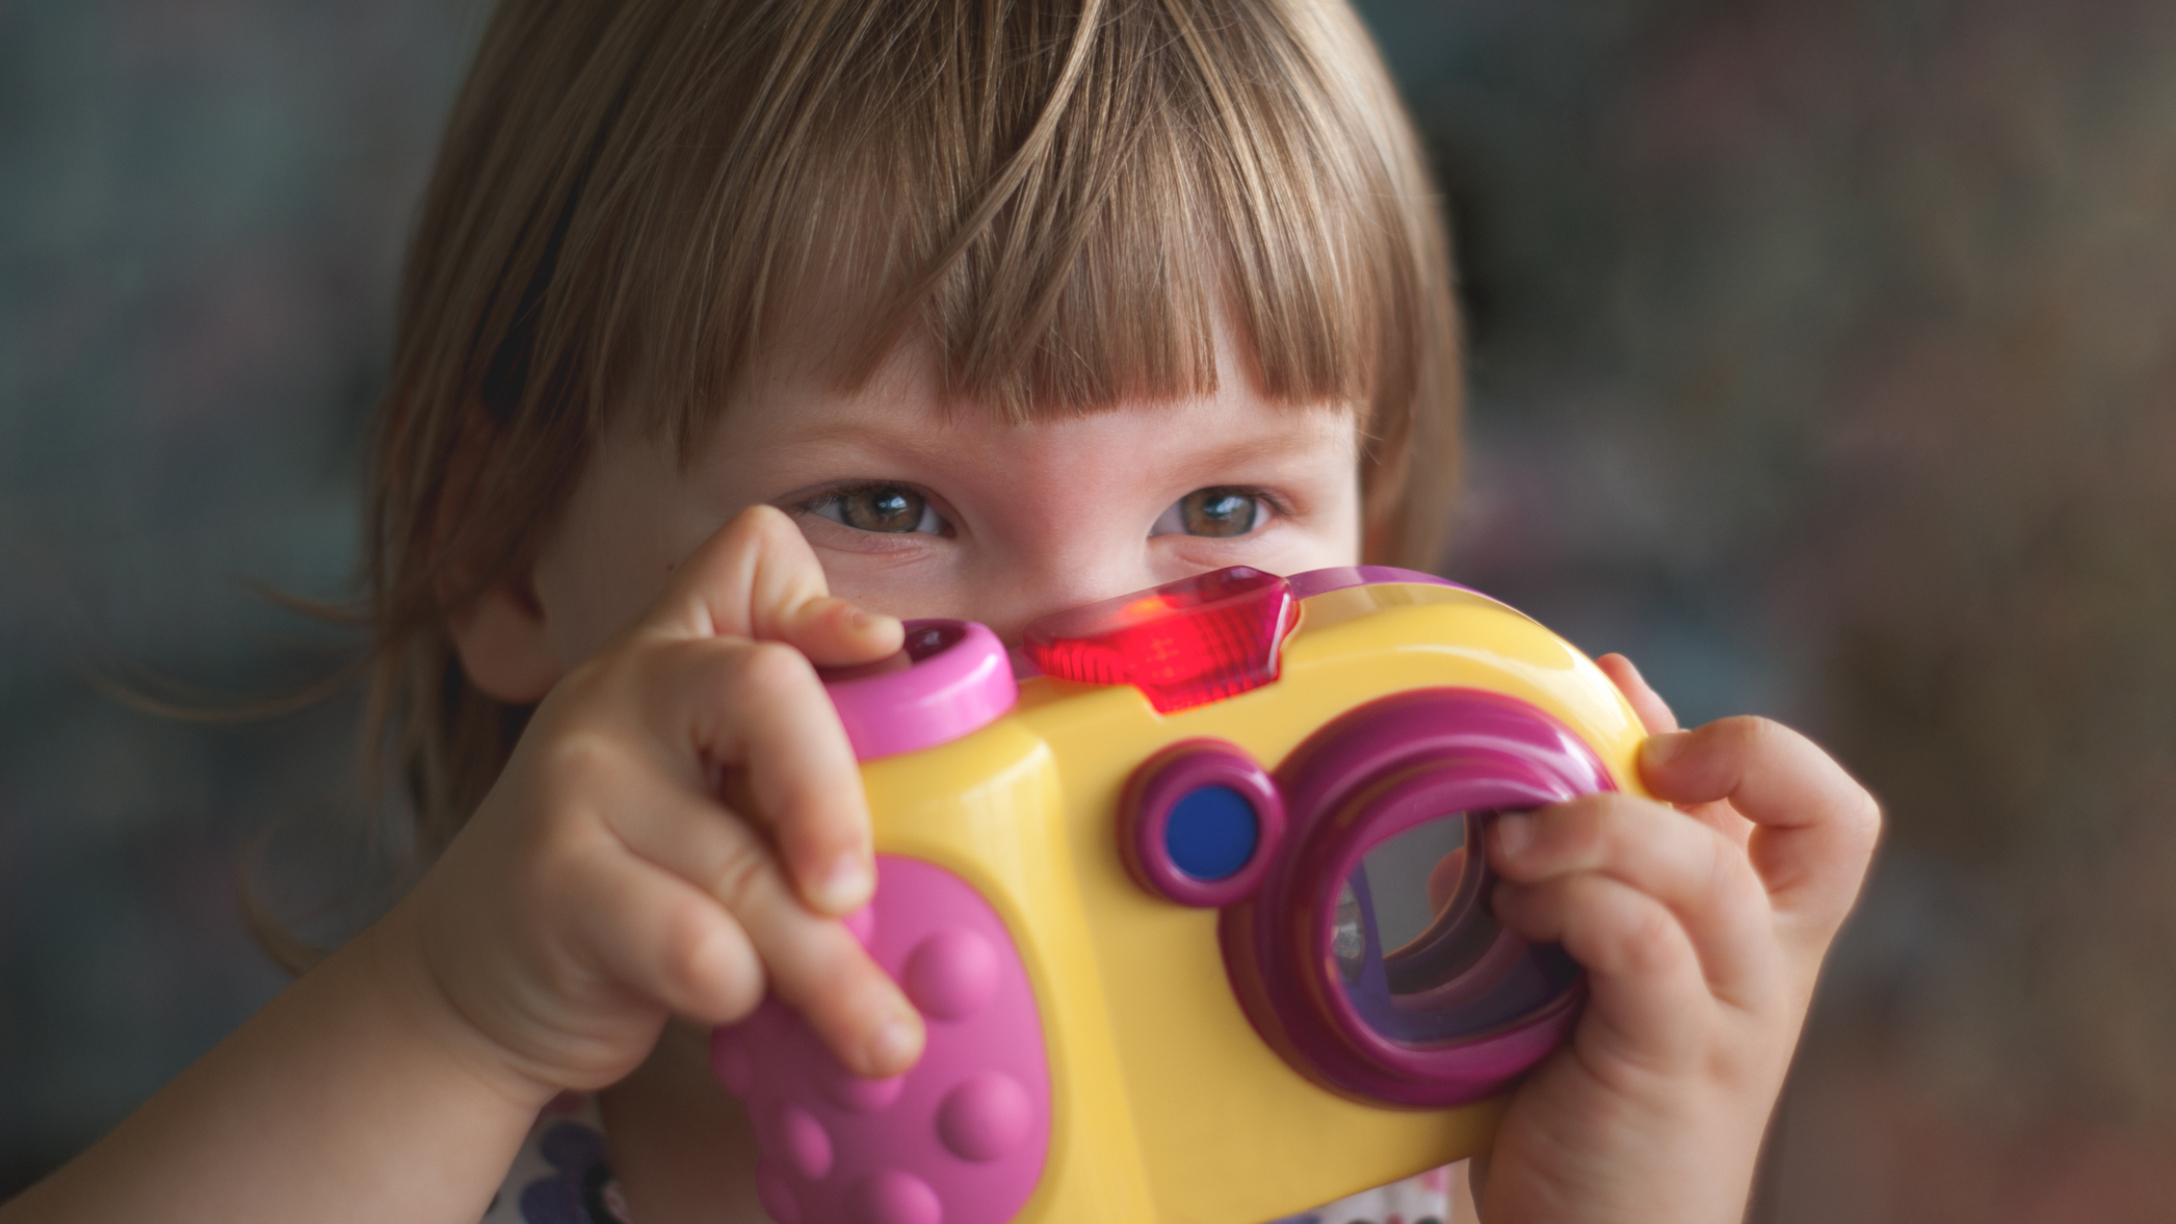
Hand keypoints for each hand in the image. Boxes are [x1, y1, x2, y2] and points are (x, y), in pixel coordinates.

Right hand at [368, 505, 926, 1102]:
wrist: (471, 982)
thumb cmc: (637, 882)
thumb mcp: (711, 792)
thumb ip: (794, 754)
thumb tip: (921, 734)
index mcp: (679, 652)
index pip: (754, 557)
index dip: (828, 601)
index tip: (880, 656)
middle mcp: (624, 690)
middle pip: (767, 691)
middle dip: (836, 800)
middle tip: (863, 893)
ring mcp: (578, 780)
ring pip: (747, 865)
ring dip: (830, 968)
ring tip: (885, 1036)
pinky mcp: (554, 882)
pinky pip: (693, 941)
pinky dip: (734, 990)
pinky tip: (733, 1005)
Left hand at [1472, 655, 1880, 1223]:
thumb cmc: (1576, 1095)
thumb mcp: (1597, 945)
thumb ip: (1609, 842)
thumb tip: (1610, 697)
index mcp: (1753, 930)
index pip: (1825, 809)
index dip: (1752, 746)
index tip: (1643, 736)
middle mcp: (1764, 967)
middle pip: (1832, 824)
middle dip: (1736, 755)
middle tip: (1611, 769)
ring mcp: (1730, 1019)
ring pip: (1714, 875)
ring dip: (1600, 832)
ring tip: (1512, 853)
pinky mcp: (1672, 1066)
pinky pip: (1644, 945)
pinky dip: (1575, 904)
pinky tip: (1514, 914)